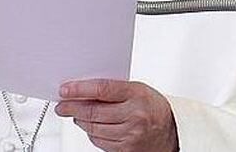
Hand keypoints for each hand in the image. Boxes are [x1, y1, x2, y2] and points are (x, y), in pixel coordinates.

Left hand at [55, 79, 178, 151]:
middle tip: (62, 105)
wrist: (173, 130)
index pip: (101, 89)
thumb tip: (81, 90)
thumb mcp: (136, 89)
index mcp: (136, 94)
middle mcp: (135, 115)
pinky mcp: (127, 150)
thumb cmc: (152, 106)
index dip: (79, 90)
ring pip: (93, 128)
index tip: (65, 90)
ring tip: (76, 115)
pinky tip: (92, 127)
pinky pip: (99, 141)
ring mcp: (131, 135)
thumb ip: (111, 89)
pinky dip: (91, 133)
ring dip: (80, 120)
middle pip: (93, 111)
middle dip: (72, 108)